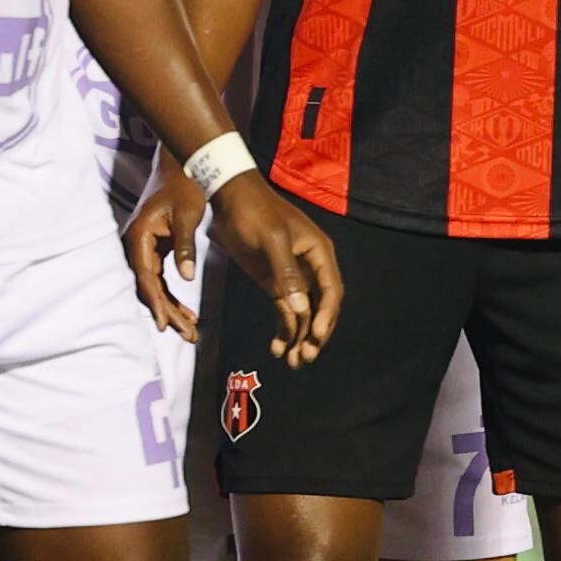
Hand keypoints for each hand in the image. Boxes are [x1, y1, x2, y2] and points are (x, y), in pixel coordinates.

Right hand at [127, 164, 209, 340]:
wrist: (182, 167)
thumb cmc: (185, 187)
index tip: (166, 323)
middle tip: (188, 334)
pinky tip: (188, 313)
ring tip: (191, 330)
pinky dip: (172, 296)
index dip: (156, 302)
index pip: (145, 276)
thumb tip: (186, 277)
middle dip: (167, 312)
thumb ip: (186, 246)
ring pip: (153, 287)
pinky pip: (159, 279)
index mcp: (139, 236)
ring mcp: (143, 249)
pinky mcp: (153, 250)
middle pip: (147, 287)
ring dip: (170, 309)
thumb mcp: (188, 215)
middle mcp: (136, 245)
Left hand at [206, 176, 340, 365]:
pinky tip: (277, 347)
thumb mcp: (271, 240)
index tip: (316, 336)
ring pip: (304, 314)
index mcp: (319, 253)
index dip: (327, 315)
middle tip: (305, 358)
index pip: (331, 290)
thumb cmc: (255, 213)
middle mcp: (311, 267)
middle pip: (321, 307)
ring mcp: (293, 277)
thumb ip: (287, 274)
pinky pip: (286, 311)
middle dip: (315, 334)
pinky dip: (284, 329)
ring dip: (299, 338)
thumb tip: (301, 309)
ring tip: (291, 362)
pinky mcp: (275, 283)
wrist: (229, 199)